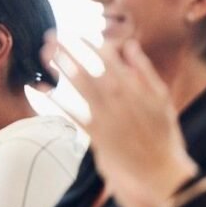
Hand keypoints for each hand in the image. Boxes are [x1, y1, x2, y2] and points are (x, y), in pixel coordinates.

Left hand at [43, 37, 197, 206]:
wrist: (161, 171)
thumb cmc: (163, 134)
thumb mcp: (161, 98)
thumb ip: (144, 70)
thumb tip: (129, 46)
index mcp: (134, 86)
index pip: (108, 57)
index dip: (91, 44)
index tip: (78, 35)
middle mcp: (117, 98)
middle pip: (87, 68)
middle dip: (68, 50)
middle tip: (50, 36)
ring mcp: (105, 116)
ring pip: (77, 86)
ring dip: (60, 68)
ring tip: (43, 54)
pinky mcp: (95, 133)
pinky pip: (71, 113)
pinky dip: (55, 100)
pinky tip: (42, 89)